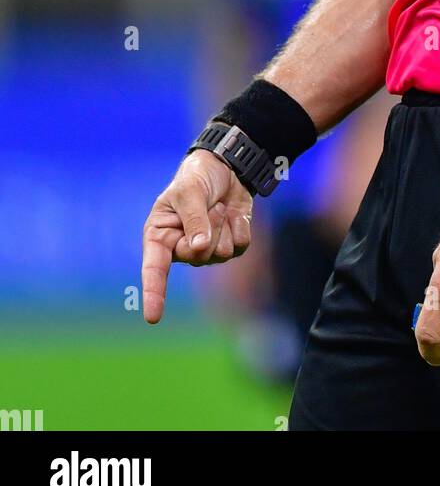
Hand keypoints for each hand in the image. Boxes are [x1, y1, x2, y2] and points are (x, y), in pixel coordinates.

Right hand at [141, 151, 252, 323]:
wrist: (226, 168)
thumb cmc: (197, 178)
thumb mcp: (189, 191)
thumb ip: (193, 219)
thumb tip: (199, 249)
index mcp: (160, 235)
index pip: (154, 268)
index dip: (153, 292)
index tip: (152, 317)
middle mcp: (181, 248)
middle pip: (198, 257)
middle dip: (208, 229)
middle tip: (209, 205)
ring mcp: (207, 250)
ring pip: (221, 253)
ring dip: (224, 225)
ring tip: (218, 207)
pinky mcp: (230, 245)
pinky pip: (240, 246)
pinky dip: (240, 225)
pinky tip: (233, 213)